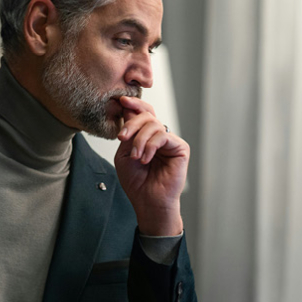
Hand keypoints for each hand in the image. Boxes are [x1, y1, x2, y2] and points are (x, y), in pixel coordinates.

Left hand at [114, 96, 187, 235]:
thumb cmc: (136, 182)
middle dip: (132, 123)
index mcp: (146, 136)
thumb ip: (128, 133)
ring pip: (153, 124)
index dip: (133, 104)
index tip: (121, 101)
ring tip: (137, 157)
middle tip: (123, 137)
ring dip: (140, 140)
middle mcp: (159, 136)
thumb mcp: (124, 153)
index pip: (142, 113)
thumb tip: (128, 109)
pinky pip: (163, 135)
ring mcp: (170, 141)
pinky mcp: (180, 148)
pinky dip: (151, 146)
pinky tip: (146, 159)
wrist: (147, 201)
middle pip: (147, 114)